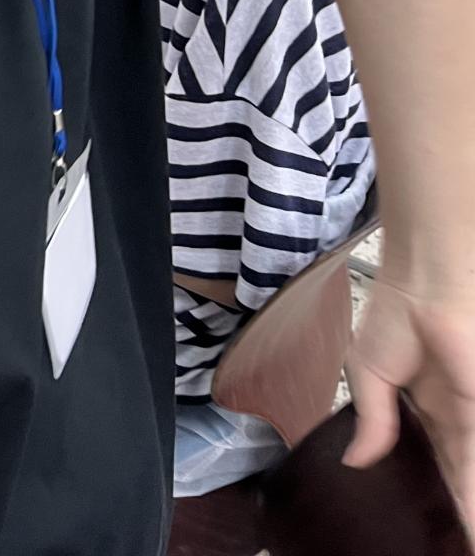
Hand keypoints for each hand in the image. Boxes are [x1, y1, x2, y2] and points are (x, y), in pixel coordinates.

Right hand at [345, 276, 474, 533]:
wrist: (425, 286)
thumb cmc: (392, 317)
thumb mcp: (367, 373)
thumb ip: (371, 421)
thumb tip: (353, 461)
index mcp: (420, 405)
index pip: (426, 456)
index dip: (425, 485)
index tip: (419, 516)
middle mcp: (450, 417)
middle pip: (451, 472)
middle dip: (450, 504)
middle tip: (445, 539)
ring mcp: (467, 418)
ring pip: (466, 474)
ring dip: (465, 506)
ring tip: (462, 540)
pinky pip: (472, 461)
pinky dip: (470, 491)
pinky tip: (467, 518)